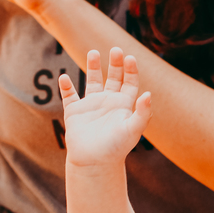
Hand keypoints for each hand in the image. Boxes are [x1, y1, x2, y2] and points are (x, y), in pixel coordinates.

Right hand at [60, 48, 151, 169]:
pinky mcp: (75, 112)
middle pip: (113, 77)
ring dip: (92, 66)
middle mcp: (108, 103)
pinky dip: (66, 86)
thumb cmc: (116, 148)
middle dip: (115, 63)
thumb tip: (149, 94)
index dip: (131, 70)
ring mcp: (91, 106)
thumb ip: (142, 112)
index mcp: (123, 106)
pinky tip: (64, 78)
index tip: (129, 58)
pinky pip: (69, 96)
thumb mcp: (133, 129)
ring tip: (93, 52)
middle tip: (115, 49)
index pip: (130, 83)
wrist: (95, 162)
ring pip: (92, 81)